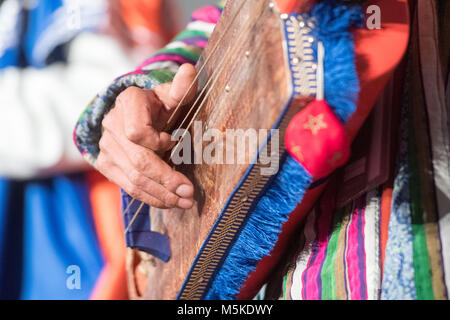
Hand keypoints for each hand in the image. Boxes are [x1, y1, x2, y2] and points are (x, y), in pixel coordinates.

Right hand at [97, 64, 196, 208]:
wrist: (135, 112)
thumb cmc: (160, 103)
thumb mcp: (172, 94)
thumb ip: (181, 87)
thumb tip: (188, 70)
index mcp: (127, 103)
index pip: (137, 132)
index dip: (158, 143)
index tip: (176, 142)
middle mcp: (112, 125)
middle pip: (137, 162)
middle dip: (166, 181)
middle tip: (189, 194)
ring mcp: (107, 147)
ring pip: (133, 179)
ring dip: (161, 195)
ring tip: (184, 202)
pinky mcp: (107, 164)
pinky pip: (127, 186)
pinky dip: (150, 198)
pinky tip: (168, 203)